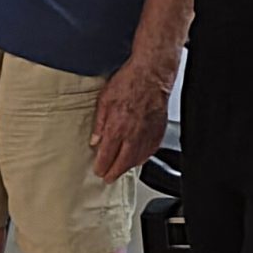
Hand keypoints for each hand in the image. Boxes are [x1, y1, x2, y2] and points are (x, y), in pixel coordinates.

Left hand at [89, 51, 174, 181]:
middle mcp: (133, 135)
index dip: (101, 166)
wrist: (152, 74)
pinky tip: (138, 158)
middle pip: (122, 162)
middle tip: (107, 178)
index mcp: (117, 128)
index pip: (107, 156)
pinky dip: (143, 157)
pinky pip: (150, 150)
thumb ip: (99, 123)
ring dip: (128, 167)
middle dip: (113, 173)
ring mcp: (147, 134)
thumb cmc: (128, 82)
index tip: (98, 171)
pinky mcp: (158, 130)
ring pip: (137, 159)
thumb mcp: (104, 100)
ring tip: (120, 170)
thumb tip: (94, 140)